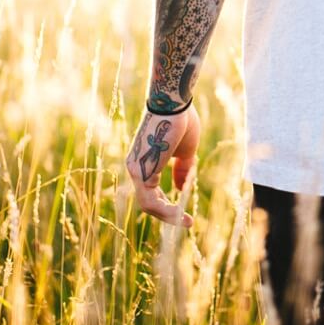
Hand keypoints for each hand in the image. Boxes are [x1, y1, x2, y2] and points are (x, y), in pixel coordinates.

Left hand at [125, 103, 199, 227]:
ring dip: (169, 216)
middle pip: (148, 203)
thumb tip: (180, 188)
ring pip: (148, 205)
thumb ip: (181, 170)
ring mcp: (135, 168)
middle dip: (169, 215)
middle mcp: (134, 167)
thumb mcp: (185, 151)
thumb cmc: (181, 121)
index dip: (168, 207)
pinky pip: (150, 200)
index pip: (151, 194)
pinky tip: (181, 213)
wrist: (174, 102)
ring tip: (187, 221)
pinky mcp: (141, 169)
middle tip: (189, 222)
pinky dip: (166, 210)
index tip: (186, 215)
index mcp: (143, 163)